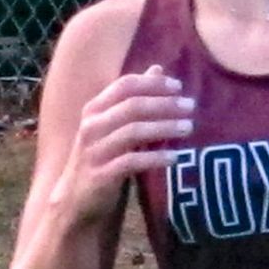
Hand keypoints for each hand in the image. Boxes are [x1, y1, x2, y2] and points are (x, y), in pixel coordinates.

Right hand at [50, 64, 192, 223]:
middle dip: (164, 104)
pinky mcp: (100, 175)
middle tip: (191, 106)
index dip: (152, 83)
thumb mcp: (116, 125)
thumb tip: (158, 69)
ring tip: (188, 128)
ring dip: (164, 127)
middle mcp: (91, 126)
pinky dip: (155, 158)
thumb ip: (135, 99)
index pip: (125, 86)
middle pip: (132, 106)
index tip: (179, 86)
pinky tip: (174, 157)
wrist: (77, 199)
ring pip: (133, 131)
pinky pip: (131, 162)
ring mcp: (94, 150)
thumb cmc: (103, 158)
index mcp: (94, 109)